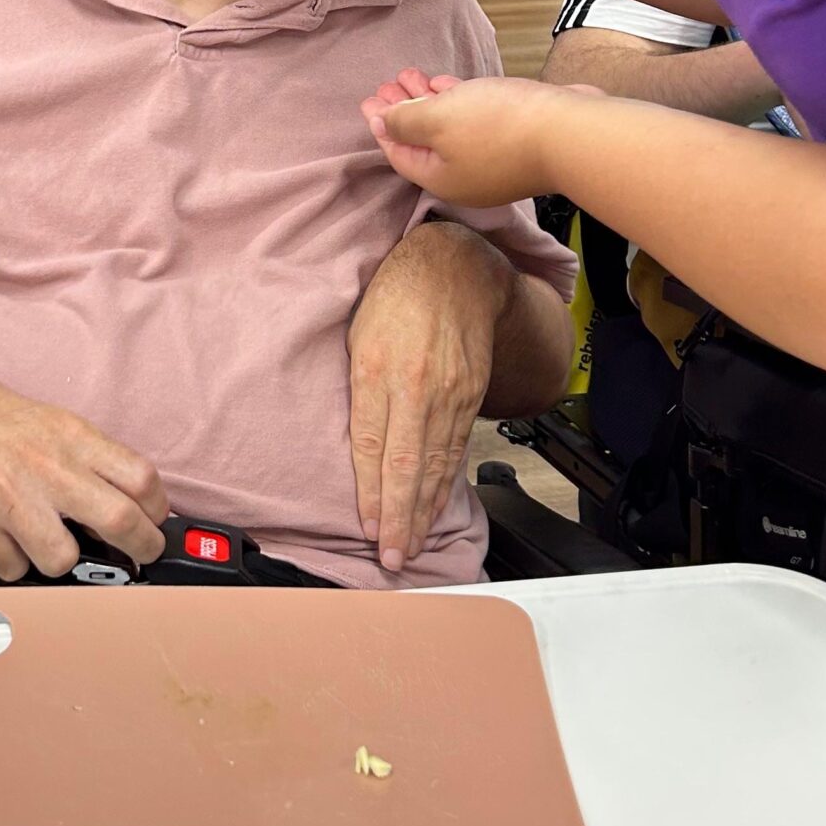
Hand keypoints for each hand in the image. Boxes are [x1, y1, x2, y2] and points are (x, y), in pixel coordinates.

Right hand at [0, 357, 168, 582]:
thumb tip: (139, 508)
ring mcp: (7, 498)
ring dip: (61, 558)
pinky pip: (12, 569)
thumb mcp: (57, 425)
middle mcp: (45, 467)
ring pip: (62, 559)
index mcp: (72, 438)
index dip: (158, 512)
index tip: (155, 524)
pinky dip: (14, 561)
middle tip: (137, 555)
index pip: (140, 479)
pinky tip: (6, 537)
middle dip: (140, 548)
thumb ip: (95, 462)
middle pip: (118, 521)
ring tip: (48, 539)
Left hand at [348, 217, 505, 572]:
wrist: (458, 268)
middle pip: (407, 465)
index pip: (372, 446)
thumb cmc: (397, 295)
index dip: (370, 492)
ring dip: (423, 510)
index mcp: (379, 369)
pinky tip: (435, 506)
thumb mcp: (359, 333)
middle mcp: (418, 386)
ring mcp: (451, 393)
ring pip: (435, 464)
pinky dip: (445, 483)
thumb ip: (358, 387)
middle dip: (399, 518)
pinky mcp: (471, 395)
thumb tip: (353, 442)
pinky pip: (456, 448)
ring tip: (411, 544)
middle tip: (392, 557)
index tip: (367, 527)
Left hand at [363, 67, 577, 208]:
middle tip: (387, 84)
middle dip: (404, 110)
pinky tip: (449, 83)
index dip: (381, 125)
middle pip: (424, 141)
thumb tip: (382, 123)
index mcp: (441, 179)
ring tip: (412, 75)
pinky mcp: (516, 140)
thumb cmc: (498, 125)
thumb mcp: (438, 119)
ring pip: (450, 129)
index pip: (400, 154)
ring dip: (429, 101)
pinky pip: (476, 121)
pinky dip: (459, 102)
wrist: (569, 132)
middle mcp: (466, 176)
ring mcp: (494, 160)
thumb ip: (406, 121)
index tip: (368, 100)